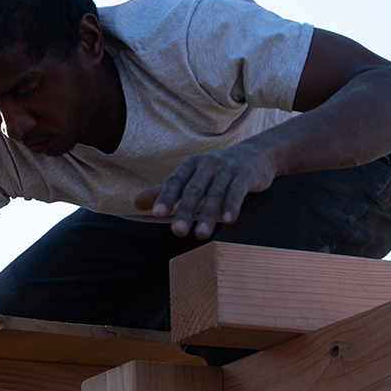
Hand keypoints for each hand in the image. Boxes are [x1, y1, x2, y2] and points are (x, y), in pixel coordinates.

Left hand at [134, 141, 276, 238]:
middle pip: (194, 190)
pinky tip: (228, 222)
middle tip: (177, 232)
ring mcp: (227, 170)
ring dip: (208, 216)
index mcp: (190, 165)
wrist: (254, 154)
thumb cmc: (214, 171)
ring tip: (200, 235)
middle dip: (185, 211)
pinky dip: (232, 207)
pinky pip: (237, 192)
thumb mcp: (189, 178)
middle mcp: (207, 165)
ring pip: (215, 194)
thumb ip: (164, 191)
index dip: (166, 197)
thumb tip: (135, 203)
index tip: (158, 214)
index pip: (175, 182)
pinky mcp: (245, 176)